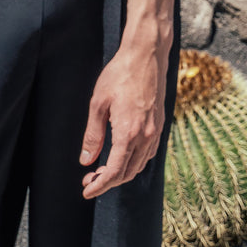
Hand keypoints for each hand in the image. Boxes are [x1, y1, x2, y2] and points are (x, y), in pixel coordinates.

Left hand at [79, 46, 166, 198]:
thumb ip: (93, 135)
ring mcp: (155, 131)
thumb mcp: (98, 103)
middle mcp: (146, 136)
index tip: (86, 191)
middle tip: (89, 180)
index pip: (114, 171)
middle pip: (127, 173)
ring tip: (103, 171)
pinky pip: (148, 153)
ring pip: (139, 165)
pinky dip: (134, 162)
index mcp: (129, 133)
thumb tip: (86, 160)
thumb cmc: (120, 74)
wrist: (146, 55)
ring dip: (121, 173)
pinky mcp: (160, 124)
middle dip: (108, 181)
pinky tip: (123, 157)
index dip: (100, 185)